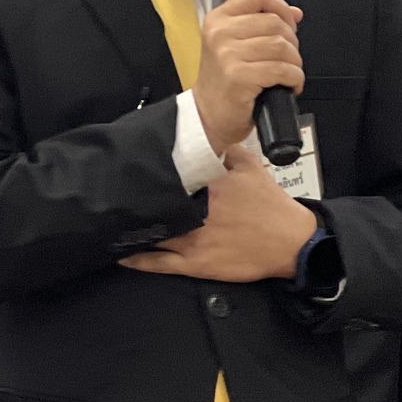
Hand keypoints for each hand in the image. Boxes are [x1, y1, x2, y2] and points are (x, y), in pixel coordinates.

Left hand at [120, 145, 316, 282]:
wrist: (291, 241)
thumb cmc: (270, 204)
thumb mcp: (251, 167)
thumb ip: (226, 150)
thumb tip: (204, 137)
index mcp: (208, 188)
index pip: (170, 178)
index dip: (148, 177)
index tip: (128, 174)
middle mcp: (196, 215)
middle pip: (156, 206)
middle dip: (135, 202)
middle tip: (114, 197)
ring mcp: (193, 241)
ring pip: (154, 234)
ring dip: (133, 230)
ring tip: (111, 224)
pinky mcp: (196, 264)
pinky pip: (160, 263)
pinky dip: (138, 260)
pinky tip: (120, 254)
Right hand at [192, 0, 304, 154]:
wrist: (208, 116)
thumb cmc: (224, 82)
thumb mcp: (234, 45)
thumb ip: (261, 23)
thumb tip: (294, 13)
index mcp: (218, 20)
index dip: (281, 7)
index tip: (288, 24)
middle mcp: (220, 34)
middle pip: (275, 22)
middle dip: (292, 42)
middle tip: (287, 58)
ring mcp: (228, 55)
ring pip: (282, 46)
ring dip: (295, 63)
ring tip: (289, 73)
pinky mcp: (239, 77)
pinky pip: (282, 69)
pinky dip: (294, 78)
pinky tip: (289, 85)